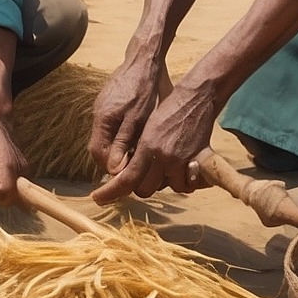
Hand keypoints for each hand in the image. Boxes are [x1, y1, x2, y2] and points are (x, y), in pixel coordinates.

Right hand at [88, 53, 166, 178]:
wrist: (143, 60)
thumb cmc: (144, 90)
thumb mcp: (137, 120)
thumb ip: (123, 143)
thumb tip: (113, 168)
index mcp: (102, 120)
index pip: (98, 154)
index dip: (111, 168)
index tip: (127, 174)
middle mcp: (98, 115)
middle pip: (99, 147)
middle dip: (113, 160)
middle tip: (133, 165)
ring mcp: (102, 107)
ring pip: (105, 136)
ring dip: (117, 148)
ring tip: (135, 152)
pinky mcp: (108, 102)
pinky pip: (109, 125)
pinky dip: (119, 135)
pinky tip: (134, 134)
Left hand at [92, 79, 218, 203]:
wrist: (196, 99)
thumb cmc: (169, 110)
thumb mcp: (147, 128)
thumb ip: (138, 151)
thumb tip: (122, 170)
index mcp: (146, 146)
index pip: (127, 178)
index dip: (112, 192)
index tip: (99, 198)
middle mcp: (162, 156)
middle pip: (145, 189)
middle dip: (142, 187)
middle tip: (145, 176)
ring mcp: (180, 161)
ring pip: (168, 188)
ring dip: (165, 182)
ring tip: (167, 167)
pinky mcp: (198, 162)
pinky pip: (186, 185)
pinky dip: (183, 181)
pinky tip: (182, 169)